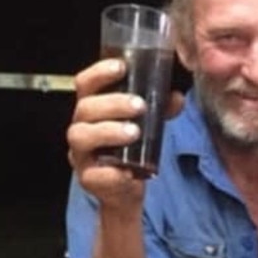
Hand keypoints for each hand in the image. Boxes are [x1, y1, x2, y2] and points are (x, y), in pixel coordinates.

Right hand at [66, 58, 184, 209]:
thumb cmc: (130, 150)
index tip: (121, 67)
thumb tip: (176, 97)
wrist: (124, 190)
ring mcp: (81, 154)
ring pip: (81, 137)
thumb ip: (160, 109)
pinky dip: (110, 173)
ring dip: (108, 131)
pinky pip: (93, 175)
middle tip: (140, 105)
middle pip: (85, 108)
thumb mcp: (147, 125)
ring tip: (134, 132)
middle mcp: (81, 127)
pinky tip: (126, 171)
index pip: (85, 84)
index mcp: (92, 109)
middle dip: (112, 103)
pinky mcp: (88, 179)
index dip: (99, 73)